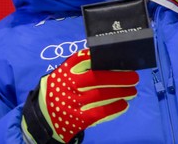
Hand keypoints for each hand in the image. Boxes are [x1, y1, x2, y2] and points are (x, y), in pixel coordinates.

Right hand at [21, 49, 138, 142]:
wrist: (43, 115)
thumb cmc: (61, 88)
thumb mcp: (66, 73)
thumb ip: (83, 65)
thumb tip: (112, 59)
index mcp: (66, 70)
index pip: (85, 59)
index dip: (104, 58)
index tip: (120, 59)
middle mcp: (68, 84)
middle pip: (96, 78)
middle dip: (118, 77)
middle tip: (134, 78)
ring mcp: (72, 102)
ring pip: (100, 95)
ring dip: (120, 92)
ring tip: (132, 91)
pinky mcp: (76, 119)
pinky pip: (99, 112)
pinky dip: (114, 108)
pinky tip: (124, 105)